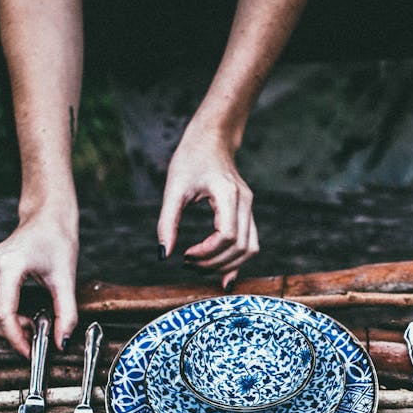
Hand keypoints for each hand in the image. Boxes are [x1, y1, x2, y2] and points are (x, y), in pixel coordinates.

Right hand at [0, 209, 78, 358]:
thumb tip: (62, 342)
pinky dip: (2, 313)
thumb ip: (66, 314)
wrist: (48, 215)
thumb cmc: (57, 239)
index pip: (4, 312)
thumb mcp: (66, 279)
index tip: (30, 351)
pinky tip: (23, 315)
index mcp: (10, 265)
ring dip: (4, 324)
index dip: (16, 337)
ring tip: (30, 325)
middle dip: (7, 333)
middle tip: (31, 341)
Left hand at [157, 123, 258, 288]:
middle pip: (240, 247)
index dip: (207, 252)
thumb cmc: (191, 158)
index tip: (185, 255)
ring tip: (200, 266)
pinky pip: (249, 243)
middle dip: (214, 263)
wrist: (212, 139)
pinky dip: (237, 260)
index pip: (227, 236)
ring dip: (227, 265)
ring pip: (249, 249)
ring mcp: (249, 208)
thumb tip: (163, 255)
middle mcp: (245, 202)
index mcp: (228, 194)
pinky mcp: (247, 212)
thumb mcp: (173, 188)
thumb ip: (167, 222)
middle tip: (188, 263)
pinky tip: (221, 273)